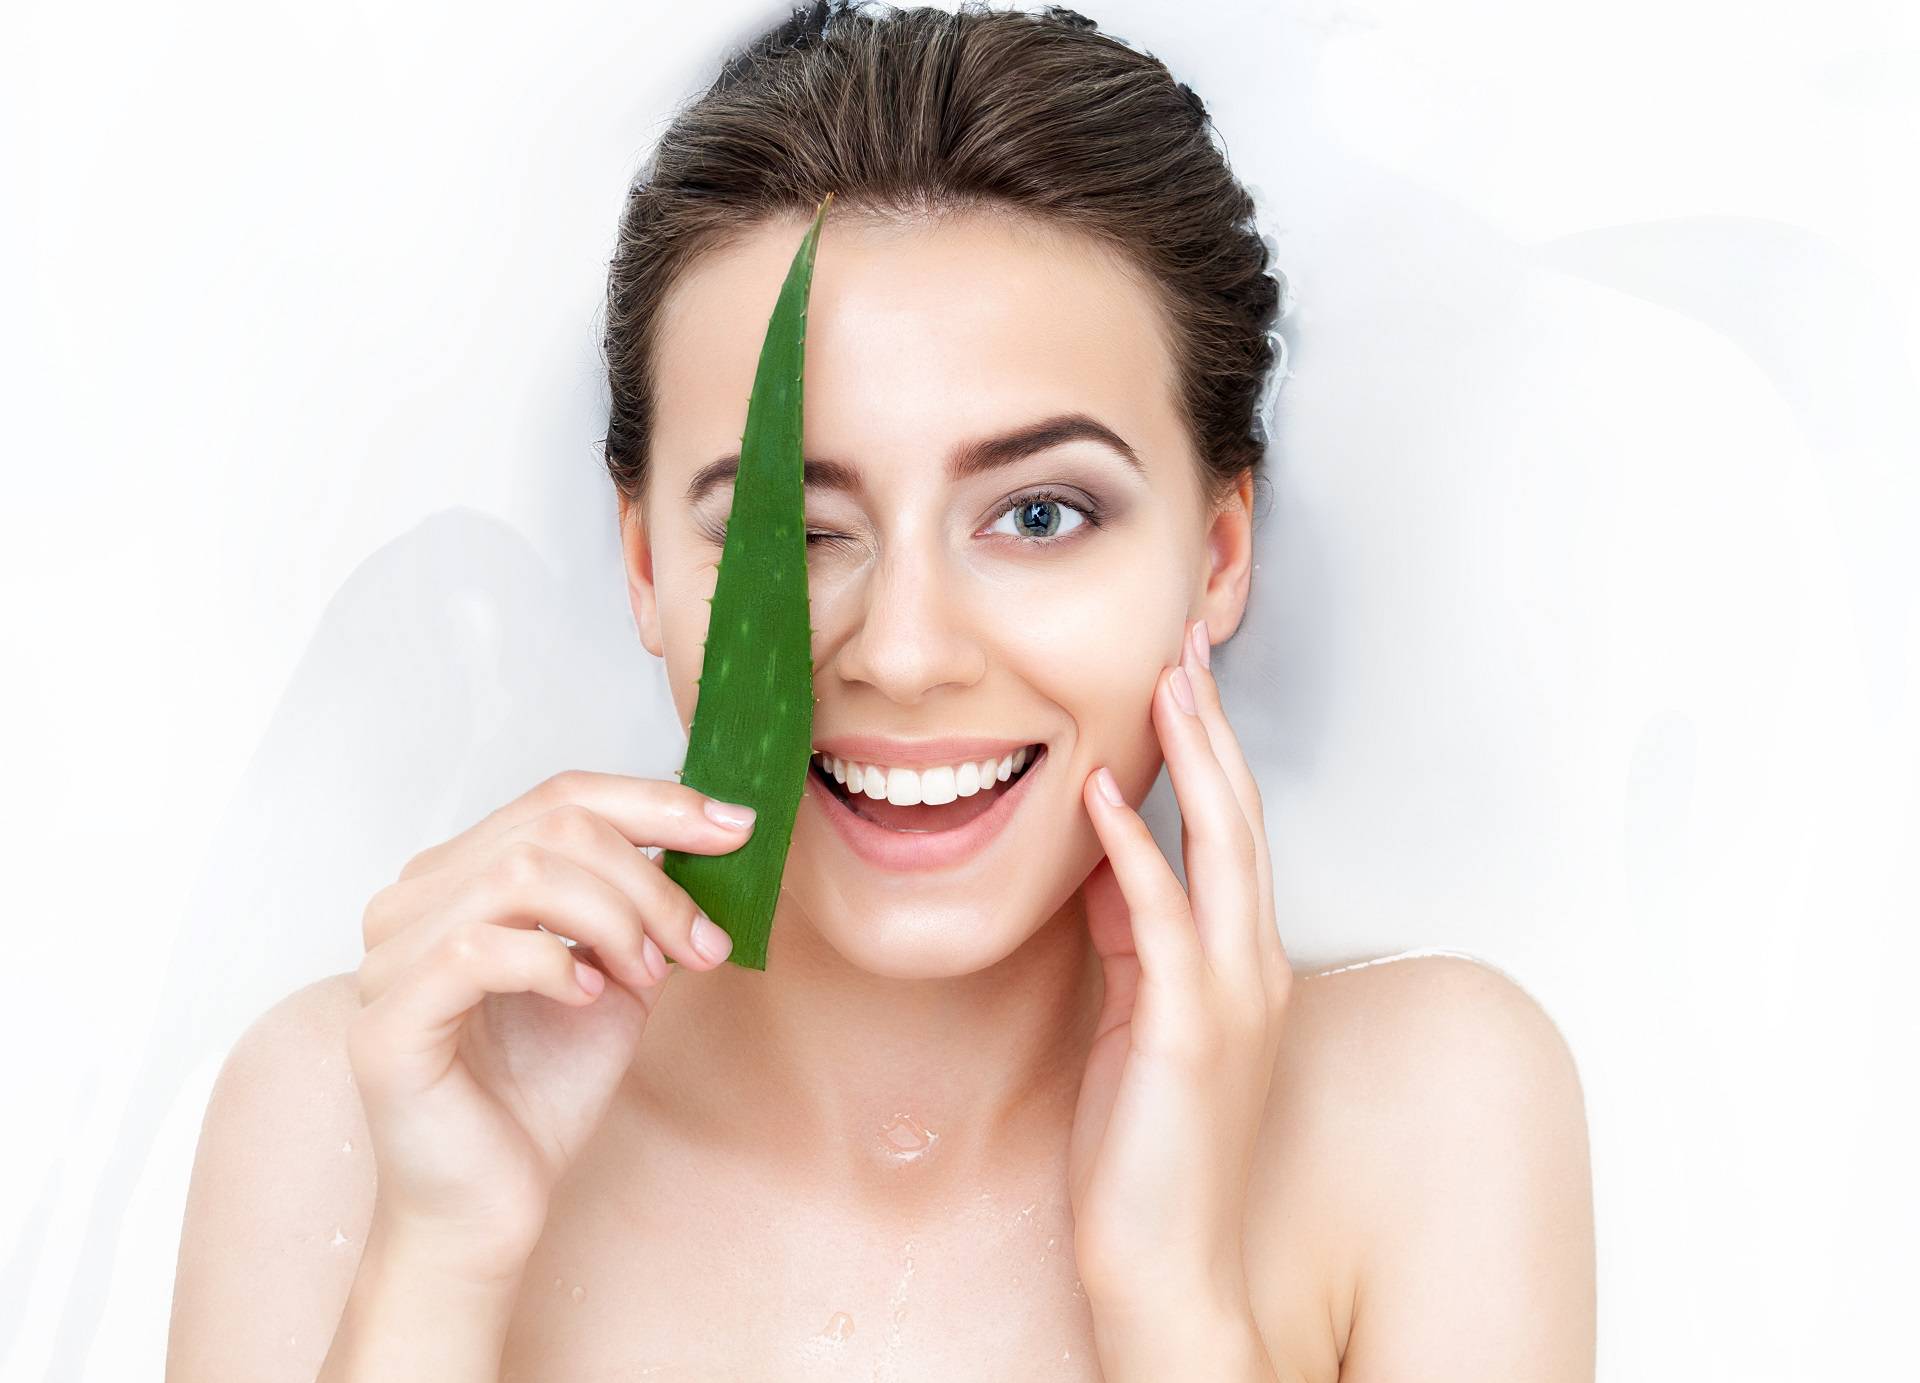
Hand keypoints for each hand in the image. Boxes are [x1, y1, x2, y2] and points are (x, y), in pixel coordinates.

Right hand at [348, 769, 754, 1279]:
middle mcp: (412, 901)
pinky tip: (587, 996)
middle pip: (553, 827)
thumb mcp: (619, 975)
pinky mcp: (386, 1022)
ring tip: (646, 977)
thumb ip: (645, 906)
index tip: (737, 831)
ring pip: (520, 875)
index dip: (657, 803)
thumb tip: (713, 837)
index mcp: (461, 875)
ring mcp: (388, 958)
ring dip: (614, 921)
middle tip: (697, 945)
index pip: (561, 796)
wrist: (495, 1204)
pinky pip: (475, 947)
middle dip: (650, 880)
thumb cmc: (543, 1091)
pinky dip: (552, 963)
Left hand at [1067, 617, 1293, 1311]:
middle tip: (1186, 643)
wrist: (1167, 1264)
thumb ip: (1134, 938)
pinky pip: (1165, 920)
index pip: (1232, 832)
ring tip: (1167, 680)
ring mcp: (1230, 998)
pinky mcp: (1188, 1032)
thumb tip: (1108, 861)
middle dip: (1213, 725)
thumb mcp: (1135, 1019)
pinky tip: (1101, 795)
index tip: (1183, 678)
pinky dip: (1134, 850)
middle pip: (1240, 817)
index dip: (1209, 750)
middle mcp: (1252, 969)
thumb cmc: (1147, 1152)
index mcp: (1239, 965)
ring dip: (1192, 758)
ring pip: (1223, 849)